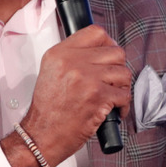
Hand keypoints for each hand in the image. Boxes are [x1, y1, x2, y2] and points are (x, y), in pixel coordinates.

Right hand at [1, 25, 131, 166]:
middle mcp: (72, 62)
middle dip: (118, 66)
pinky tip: (115, 108)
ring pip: (123, 72)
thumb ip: (71, 57)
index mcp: (59, 53)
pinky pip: (124, 94)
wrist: (41, 134)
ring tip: (114, 94)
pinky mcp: (98, 97)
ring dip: (122, 85)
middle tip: (113, 78)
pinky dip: (123, 104)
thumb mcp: (51, 71)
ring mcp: (86, 78)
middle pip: (114, 51)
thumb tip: (99, 51)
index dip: (108, 42)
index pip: (95, 32)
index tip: (109, 53)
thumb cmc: (47, 109)